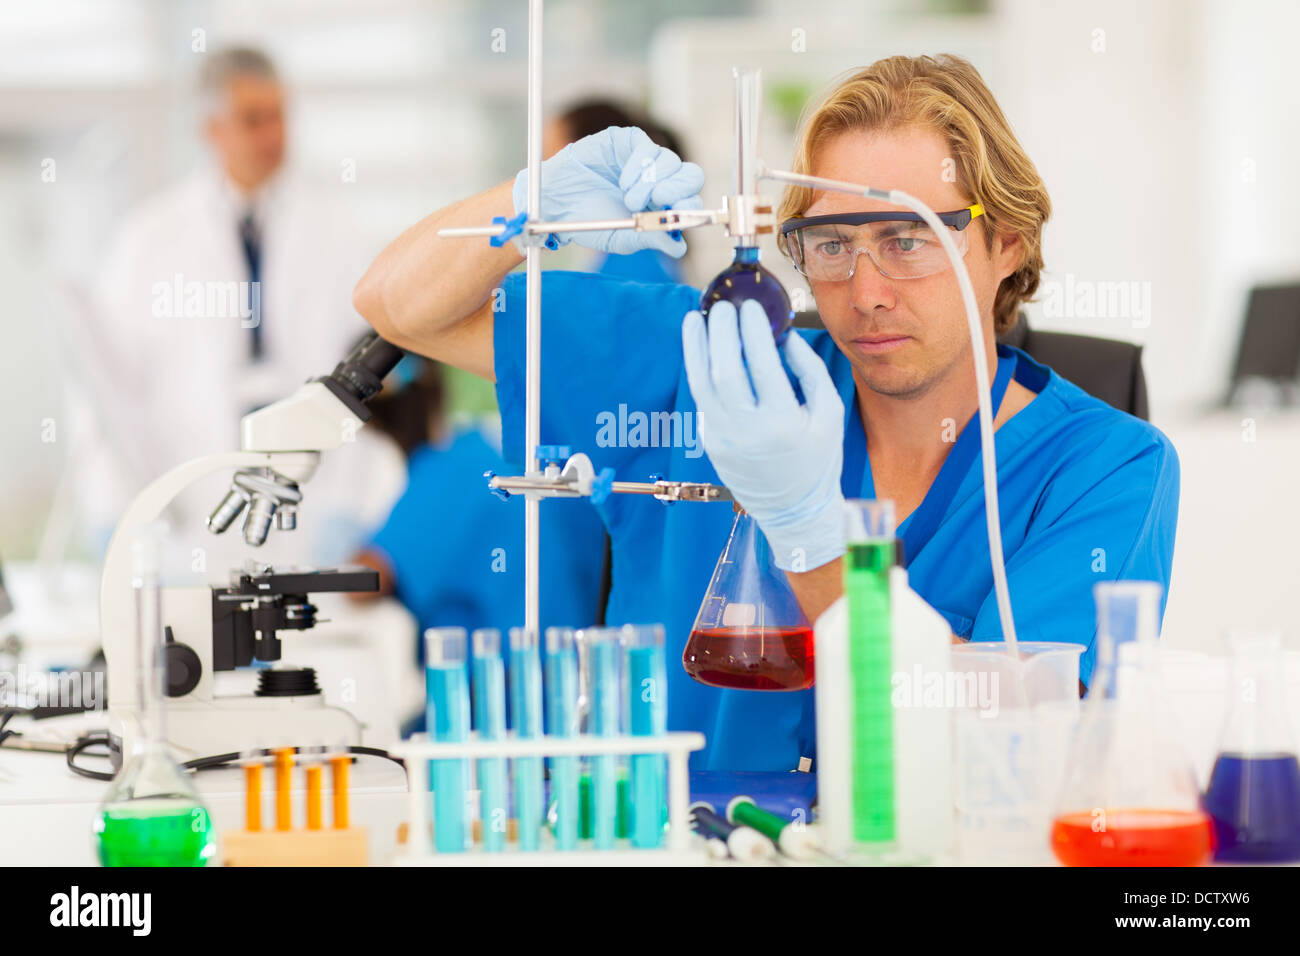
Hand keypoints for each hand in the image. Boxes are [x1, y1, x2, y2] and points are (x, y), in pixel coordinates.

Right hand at [512, 126, 703, 257]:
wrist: (557, 203)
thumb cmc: (589, 222)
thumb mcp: (621, 238)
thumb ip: (649, 239)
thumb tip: (679, 248)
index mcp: (662, 206)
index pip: (690, 201)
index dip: (690, 207)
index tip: (677, 215)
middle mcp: (659, 181)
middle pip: (691, 175)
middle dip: (680, 188)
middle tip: (660, 199)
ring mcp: (645, 159)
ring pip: (670, 161)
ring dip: (651, 183)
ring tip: (628, 198)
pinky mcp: (629, 142)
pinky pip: (647, 147)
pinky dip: (639, 166)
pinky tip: (623, 182)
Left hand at [682, 299, 846, 571]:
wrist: (795, 510)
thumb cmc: (818, 458)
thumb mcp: (828, 413)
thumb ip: (809, 369)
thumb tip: (783, 335)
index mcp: (783, 423)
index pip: (763, 365)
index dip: (753, 331)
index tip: (751, 307)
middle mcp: (748, 431)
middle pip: (724, 371)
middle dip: (721, 333)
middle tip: (723, 307)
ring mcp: (724, 439)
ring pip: (701, 384)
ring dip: (696, 347)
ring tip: (696, 318)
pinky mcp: (710, 443)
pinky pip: (702, 399)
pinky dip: (699, 370)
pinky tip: (702, 348)